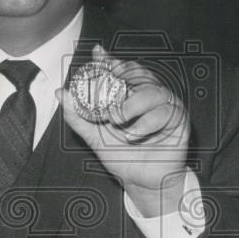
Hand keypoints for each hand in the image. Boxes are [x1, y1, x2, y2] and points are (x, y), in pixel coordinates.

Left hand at [58, 45, 189, 217]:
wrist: (140, 182)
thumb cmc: (122, 157)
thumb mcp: (94, 136)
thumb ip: (78, 115)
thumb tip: (61, 93)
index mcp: (128, 95)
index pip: (120, 70)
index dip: (110, 60)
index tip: (98, 55)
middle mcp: (146, 96)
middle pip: (138, 73)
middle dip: (122, 77)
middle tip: (109, 90)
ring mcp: (164, 105)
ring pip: (152, 90)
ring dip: (131, 104)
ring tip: (117, 120)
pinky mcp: (177, 119)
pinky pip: (164, 111)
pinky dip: (145, 123)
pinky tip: (133, 135)